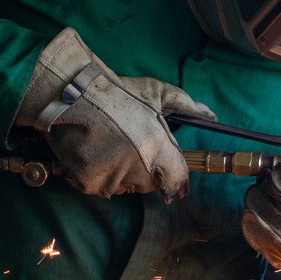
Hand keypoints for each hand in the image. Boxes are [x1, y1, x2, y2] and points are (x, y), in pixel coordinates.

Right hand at [17, 28, 214, 199]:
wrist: (70, 93)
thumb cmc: (116, 92)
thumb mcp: (156, 93)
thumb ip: (187, 105)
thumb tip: (210, 114)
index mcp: (157, 147)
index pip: (177, 180)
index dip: (177, 184)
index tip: (176, 187)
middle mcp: (136, 166)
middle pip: (150, 184)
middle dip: (146, 170)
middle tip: (131, 147)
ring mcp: (111, 177)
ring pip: (125, 186)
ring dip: (121, 173)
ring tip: (109, 146)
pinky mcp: (88, 181)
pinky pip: (100, 186)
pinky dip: (98, 175)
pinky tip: (93, 152)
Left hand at [241, 124, 280, 276]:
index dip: (280, 173)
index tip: (279, 171)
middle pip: (271, 197)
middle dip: (267, 184)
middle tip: (271, 181)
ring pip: (258, 213)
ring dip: (258, 199)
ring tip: (268, 196)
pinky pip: (253, 231)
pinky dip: (253, 217)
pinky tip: (264, 213)